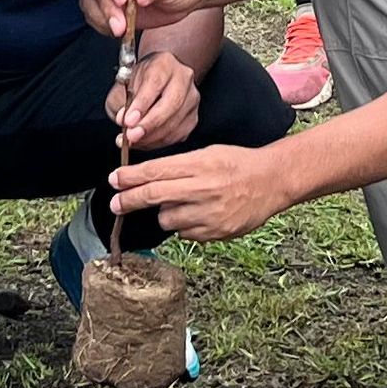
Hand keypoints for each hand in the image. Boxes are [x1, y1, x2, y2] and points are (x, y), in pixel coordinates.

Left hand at [106, 49, 199, 150]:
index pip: (155, 82)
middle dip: (149, 124)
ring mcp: (192, 98)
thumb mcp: (123, 84)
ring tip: (133, 141)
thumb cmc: (139, 81)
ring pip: (175, 123)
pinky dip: (158, 142)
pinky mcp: (193, 117)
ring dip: (152, 137)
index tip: (128, 120)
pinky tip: (144, 142)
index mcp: (164, 63)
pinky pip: (177, 135)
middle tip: (131, 135)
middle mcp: (183, 78)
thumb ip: (121, 101)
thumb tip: (124, 120)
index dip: (141, 104)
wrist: (157, 79)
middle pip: (171, 103)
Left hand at [109, 144, 297, 242]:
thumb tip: (143, 178)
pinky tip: (200, 214)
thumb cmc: (236, 163)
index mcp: (199, 164)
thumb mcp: (207, 153)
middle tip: (115, 204)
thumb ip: (178, 167)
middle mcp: (202, 188)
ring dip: (165, 213)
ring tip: (183, 204)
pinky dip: (185, 226)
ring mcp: (210, 212)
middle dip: (129, 200)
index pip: (155, 171)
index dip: (130, 177)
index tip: (114, 180)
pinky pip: (185, 233)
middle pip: (154, 196)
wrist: (272, 181)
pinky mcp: (217, 232)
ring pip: (167, 219)